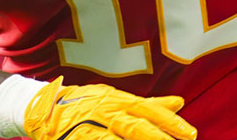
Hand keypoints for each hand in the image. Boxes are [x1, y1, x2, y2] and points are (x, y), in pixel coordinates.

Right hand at [23, 77, 197, 139]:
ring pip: (119, 136)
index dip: (170, 122)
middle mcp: (107, 109)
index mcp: (119, 99)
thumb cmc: (87, 103)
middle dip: (160, 137)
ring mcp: (92, 123)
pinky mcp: (79, 135)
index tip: (190, 134)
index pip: (149, 110)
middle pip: (137, 125)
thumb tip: (180, 102)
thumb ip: (150, 105)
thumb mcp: (119, 99)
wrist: (46, 107)